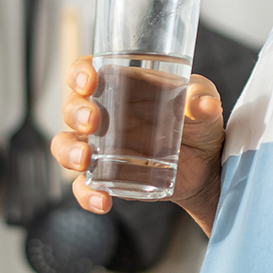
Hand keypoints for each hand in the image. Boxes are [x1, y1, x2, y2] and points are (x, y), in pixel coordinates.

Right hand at [49, 55, 225, 234]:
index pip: (87, 71)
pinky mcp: (106, 177)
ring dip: (68, 151)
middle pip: (72, 107)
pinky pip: (84, 186)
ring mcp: (101, 148)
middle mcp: (104, 114)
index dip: (80, 73)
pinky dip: (86, 194)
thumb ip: (202, 98)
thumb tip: (203, 105)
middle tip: (92, 121)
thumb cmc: (198, 123)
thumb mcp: (203, 104)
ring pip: (66, 145)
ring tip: (84, 159)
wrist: (206, 166)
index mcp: (121, 86)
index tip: (90, 81)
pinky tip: (102, 201)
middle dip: (75, 112)